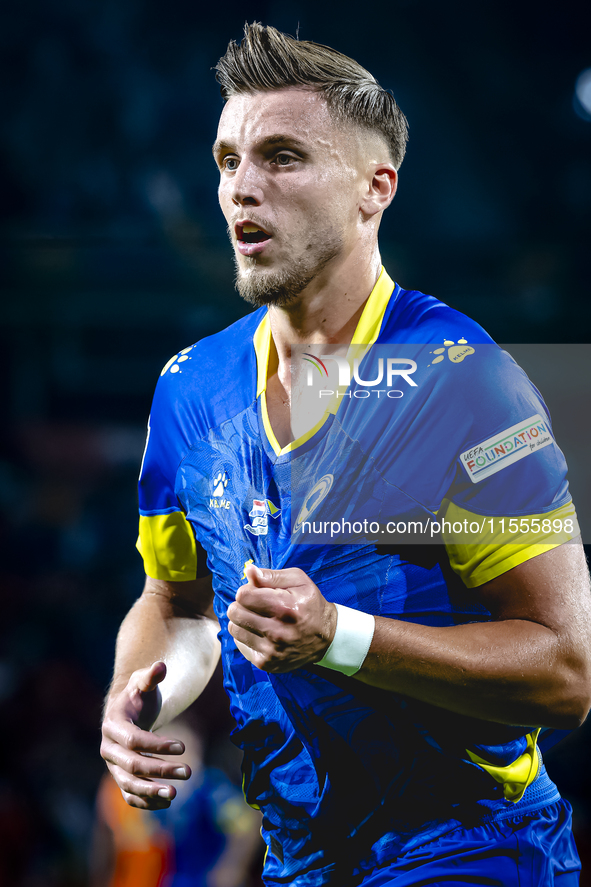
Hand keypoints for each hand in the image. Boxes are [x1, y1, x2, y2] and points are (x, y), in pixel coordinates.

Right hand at [100, 661, 190, 808]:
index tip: (183, 747)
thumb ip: (151, 676)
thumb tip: (161, 666)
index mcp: (113, 725)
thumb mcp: (143, 683)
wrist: (126, 713)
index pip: (134, 740)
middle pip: (133, 765)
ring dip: (152, 792)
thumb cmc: (138, 696)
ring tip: (176, 794)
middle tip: (189, 771)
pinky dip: (146, 803)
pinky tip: (168, 802)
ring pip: (129, 785)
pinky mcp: (121, 779)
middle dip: (160, 769)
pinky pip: (130, 796)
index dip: (158, 745)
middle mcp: (109, 749)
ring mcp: (113, 767)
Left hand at [227, 565, 336, 671]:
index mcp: (285, 607)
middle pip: (235, 612)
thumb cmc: (310, 604)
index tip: (256, 592)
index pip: (243, 596)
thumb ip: (272, 575)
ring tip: (257, 618)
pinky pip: (240, 644)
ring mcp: (270, 650)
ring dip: (242, 621)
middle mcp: (277, 631)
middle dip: (241, 604)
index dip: (247, 590)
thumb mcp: (298, 581)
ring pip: (234, 628)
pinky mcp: (266, 663)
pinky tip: (261, 633)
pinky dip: (247, 636)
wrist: (326, 638)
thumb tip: (248, 571)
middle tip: (254, 605)